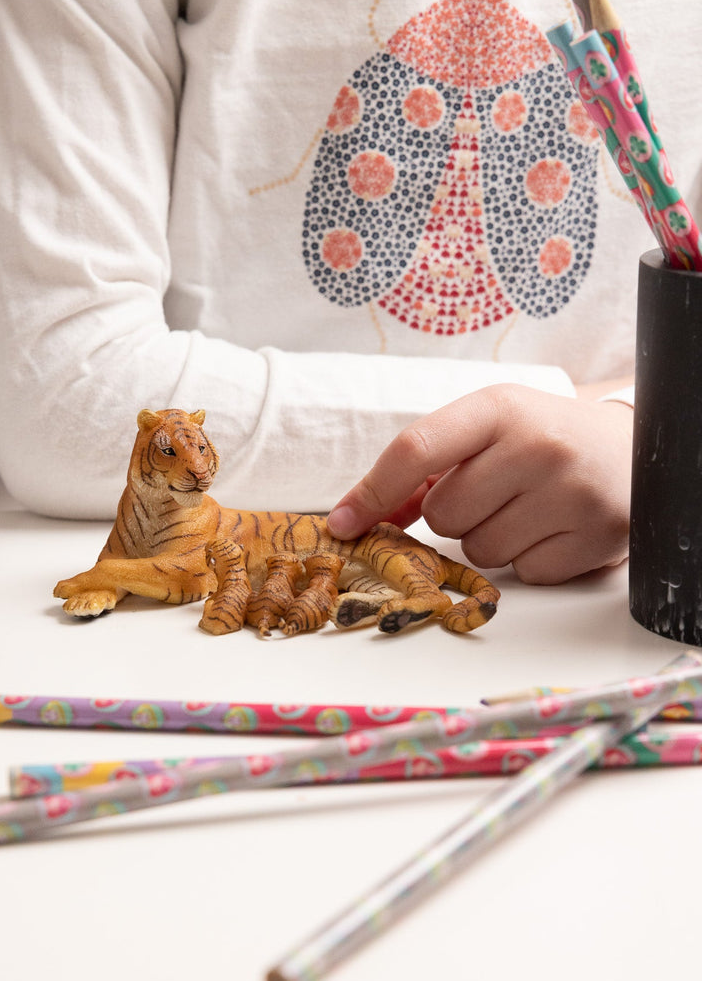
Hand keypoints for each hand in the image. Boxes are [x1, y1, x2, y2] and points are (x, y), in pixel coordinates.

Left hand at [327, 384, 632, 583]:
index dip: (370, 492)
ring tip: (528, 508)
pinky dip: (529, 558)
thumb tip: (357, 516)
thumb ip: (426, 469)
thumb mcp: (490, 431)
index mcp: (500, 408)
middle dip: (455, 515)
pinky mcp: (596, 537)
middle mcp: (537, 446)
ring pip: (479, 551)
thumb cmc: (545, 438)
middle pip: (444, 515)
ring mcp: (571, 493)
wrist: (640, 449)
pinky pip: (523, 572)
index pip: (415, 450)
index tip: (341, 524)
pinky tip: (555, 528)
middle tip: (494, 493)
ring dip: (490, 539)